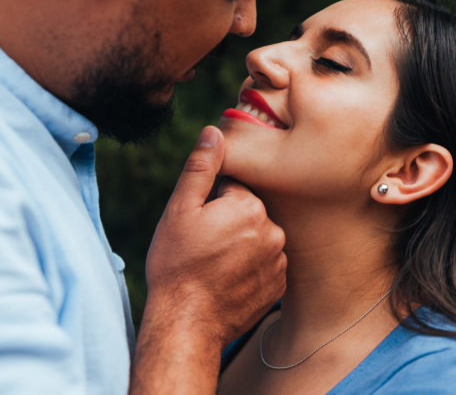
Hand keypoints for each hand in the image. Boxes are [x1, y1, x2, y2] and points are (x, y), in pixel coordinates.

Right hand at [145, 125, 286, 347]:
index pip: (232, 187)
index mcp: (249, 206)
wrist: (186, 323)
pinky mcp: (278, 286)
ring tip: (212, 265)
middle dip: (226, 222)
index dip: (209, 202)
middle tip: (201, 245)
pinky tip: (227, 279)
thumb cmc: (176, 265)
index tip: (196, 222)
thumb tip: (215, 131)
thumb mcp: (179, 210)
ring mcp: (278, 261)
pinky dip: (248, 267)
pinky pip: (264, 263)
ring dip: (239, 245)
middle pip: (247, 211)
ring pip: (256, 238)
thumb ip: (201, 167)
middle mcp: (273, 230)